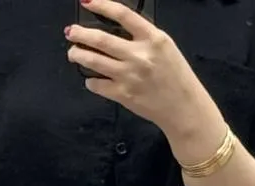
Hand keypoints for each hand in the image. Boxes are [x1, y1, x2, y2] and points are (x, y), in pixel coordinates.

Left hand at [65, 0, 207, 141]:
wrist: (182, 106)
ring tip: (73, 53)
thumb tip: (115, 30)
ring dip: (79, 55)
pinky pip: (97, 85)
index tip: (87, 2)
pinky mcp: (123, 95)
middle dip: (81, 34)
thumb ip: (142, 37)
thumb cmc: (175, 76)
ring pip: (94, 61)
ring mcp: (129, 76)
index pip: (123, 14)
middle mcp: (139, 55)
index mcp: (153, 38)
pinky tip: (90, 79)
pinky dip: (90, 81)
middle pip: (101, 39)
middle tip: (71, 32)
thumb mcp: (164, 47)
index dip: (102, 5)